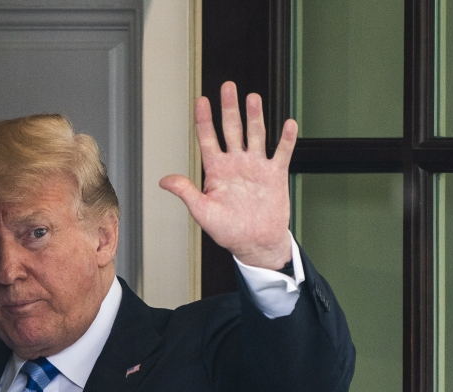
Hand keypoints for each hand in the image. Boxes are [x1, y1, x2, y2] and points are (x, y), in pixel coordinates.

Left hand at [159, 81, 296, 269]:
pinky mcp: (275, 175)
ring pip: (255, 135)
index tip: (201, 101)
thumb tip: (164, 181)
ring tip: (253, 98)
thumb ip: (186, 192)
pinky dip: (285, 139)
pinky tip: (288, 124)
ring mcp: (256, 167)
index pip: (208, 138)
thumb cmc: (228, 230)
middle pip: (232, 129)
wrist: (255, 243)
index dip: (204, 120)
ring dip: (255, 116)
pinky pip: (281, 153)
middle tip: (228, 87)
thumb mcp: (202, 212)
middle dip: (230, 108)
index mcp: (216, 170)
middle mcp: (236, 163)